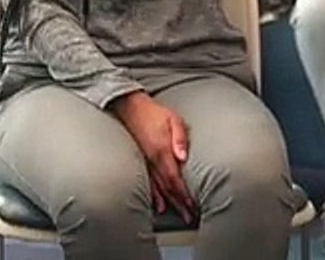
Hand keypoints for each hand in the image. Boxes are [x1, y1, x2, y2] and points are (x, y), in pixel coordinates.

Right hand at [111, 91, 195, 220]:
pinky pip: (149, 183)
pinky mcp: (142, 162)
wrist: (132, 109)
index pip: (175, 179)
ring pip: (159, 188)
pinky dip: (155, 196)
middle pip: (168, 188)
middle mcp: (154, 161)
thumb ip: (180, 138)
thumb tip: (183, 157)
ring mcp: (146, 163)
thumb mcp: (174, 120)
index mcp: (163, 151)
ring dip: (171, 203)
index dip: (184, 194)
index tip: (193, 204)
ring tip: (181, 214)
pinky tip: (160, 206)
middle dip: (181, 203)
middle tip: (191, 216)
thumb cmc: (156, 113)